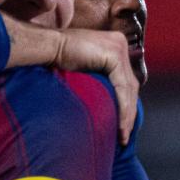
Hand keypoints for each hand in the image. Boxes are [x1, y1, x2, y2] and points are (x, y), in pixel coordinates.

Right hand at [53, 28, 138, 146]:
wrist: (49, 48)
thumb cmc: (59, 60)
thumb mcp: (86, 70)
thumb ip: (101, 81)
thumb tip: (109, 104)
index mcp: (115, 46)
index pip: (127, 81)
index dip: (127, 105)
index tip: (123, 126)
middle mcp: (120, 44)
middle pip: (131, 85)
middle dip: (129, 112)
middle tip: (125, 134)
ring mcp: (119, 48)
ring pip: (129, 88)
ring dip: (127, 114)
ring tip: (122, 134)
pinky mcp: (115, 55)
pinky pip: (123, 87)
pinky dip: (123, 107)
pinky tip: (120, 124)